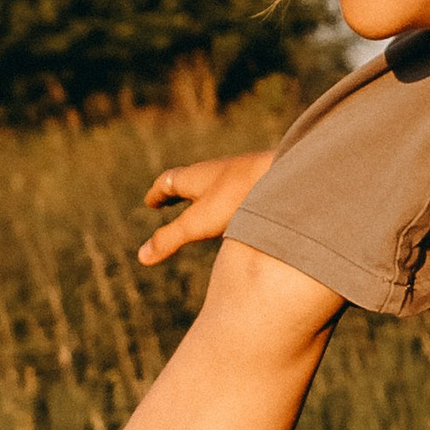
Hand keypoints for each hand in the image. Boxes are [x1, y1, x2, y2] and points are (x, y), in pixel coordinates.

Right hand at [140, 148, 274, 266]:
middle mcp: (218, 172)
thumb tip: (141, 257)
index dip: (157, 194)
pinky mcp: (263, 181)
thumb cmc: (240, 196)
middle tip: (168, 199)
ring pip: (218, 184)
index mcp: (197, 177)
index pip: (169, 182)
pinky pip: (241, 189)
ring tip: (203, 206)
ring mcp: (242, 174)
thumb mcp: (198, 223)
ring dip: (205, 195)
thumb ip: (170, 239)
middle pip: (192, 180)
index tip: (149, 202)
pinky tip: (243, 211)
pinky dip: (231, 200)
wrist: (288, 174)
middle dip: (178, 192)